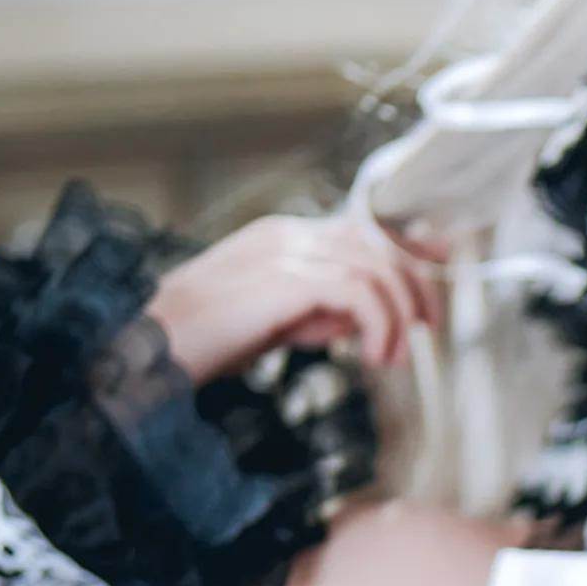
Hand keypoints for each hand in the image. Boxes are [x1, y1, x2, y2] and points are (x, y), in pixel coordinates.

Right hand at [149, 210, 444, 385]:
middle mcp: (287, 235)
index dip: (408, 251)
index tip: (434, 283)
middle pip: (377, 242)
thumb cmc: (208, 339)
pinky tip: (373, 356)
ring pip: (374, 267)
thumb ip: (322, 311)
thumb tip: (369, 319)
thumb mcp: (279, 320)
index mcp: (284, 237)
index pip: (362, 228)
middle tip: (424, 330)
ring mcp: (285, 254)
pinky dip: (378, 325)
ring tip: (391, 357)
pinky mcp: (285, 280)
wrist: (152, 345)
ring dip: (395, 315)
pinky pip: (357, 292)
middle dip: (413, 285)